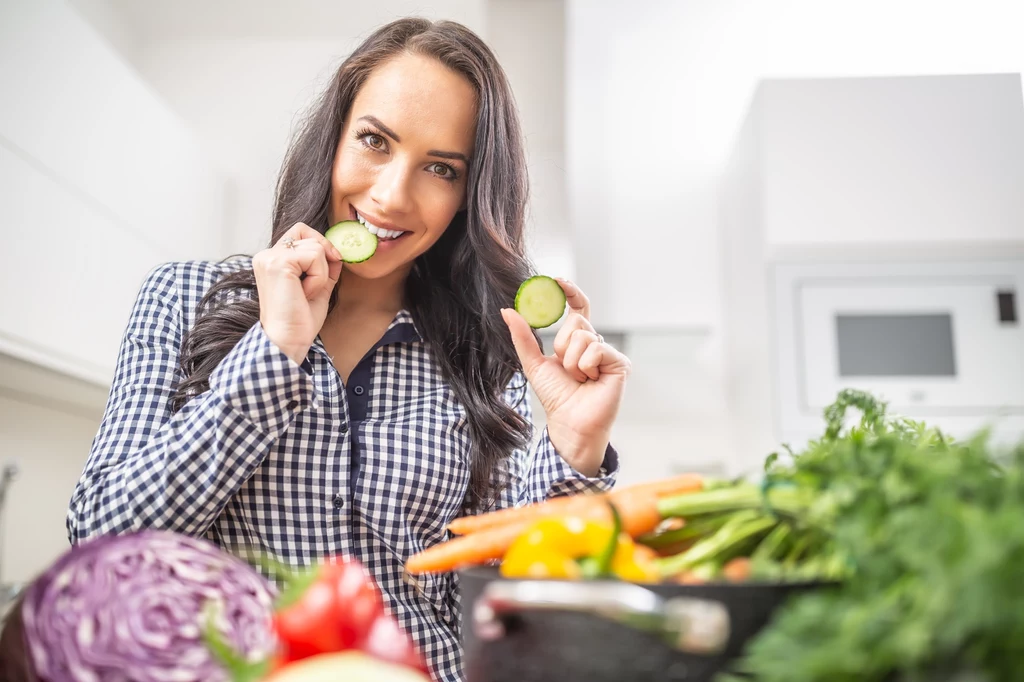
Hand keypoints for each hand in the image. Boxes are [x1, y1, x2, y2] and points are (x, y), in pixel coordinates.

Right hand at [252, 223, 342, 364]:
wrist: (289, 340)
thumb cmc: (300, 320)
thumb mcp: (317, 288)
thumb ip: (325, 269)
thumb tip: (337, 253)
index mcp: (271, 260)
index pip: (299, 231)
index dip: (319, 243)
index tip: (332, 261)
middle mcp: (266, 256)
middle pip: (306, 233)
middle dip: (323, 257)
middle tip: (316, 285)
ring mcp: (270, 258)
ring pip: (314, 246)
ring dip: (321, 273)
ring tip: (306, 293)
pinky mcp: (278, 264)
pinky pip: (314, 256)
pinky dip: (318, 278)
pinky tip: (305, 293)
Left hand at [501, 279, 630, 476]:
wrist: (569, 422)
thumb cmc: (556, 396)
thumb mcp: (533, 363)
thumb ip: (522, 336)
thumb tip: (508, 310)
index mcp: (577, 341)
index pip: (577, 308)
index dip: (570, 292)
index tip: (558, 280)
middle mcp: (595, 343)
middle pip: (576, 322)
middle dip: (562, 345)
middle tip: (566, 368)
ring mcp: (609, 353)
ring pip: (584, 335)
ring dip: (572, 360)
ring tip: (578, 378)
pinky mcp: (620, 363)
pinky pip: (596, 349)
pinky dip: (585, 367)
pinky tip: (590, 381)